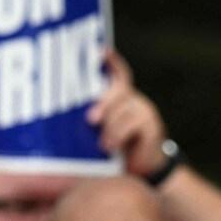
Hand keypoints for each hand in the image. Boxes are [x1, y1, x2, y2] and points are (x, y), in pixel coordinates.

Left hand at [86, 50, 167, 177]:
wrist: (141, 169)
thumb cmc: (113, 149)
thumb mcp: (98, 133)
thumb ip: (90, 121)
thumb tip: (68, 117)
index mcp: (117, 97)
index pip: (116, 73)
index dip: (111, 61)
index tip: (100, 51)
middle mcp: (131, 98)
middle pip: (118, 89)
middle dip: (104, 102)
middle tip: (91, 119)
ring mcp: (143, 110)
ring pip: (124, 109)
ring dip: (111, 127)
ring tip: (101, 145)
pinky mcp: (152, 125)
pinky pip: (134, 124)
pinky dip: (119, 136)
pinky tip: (110, 147)